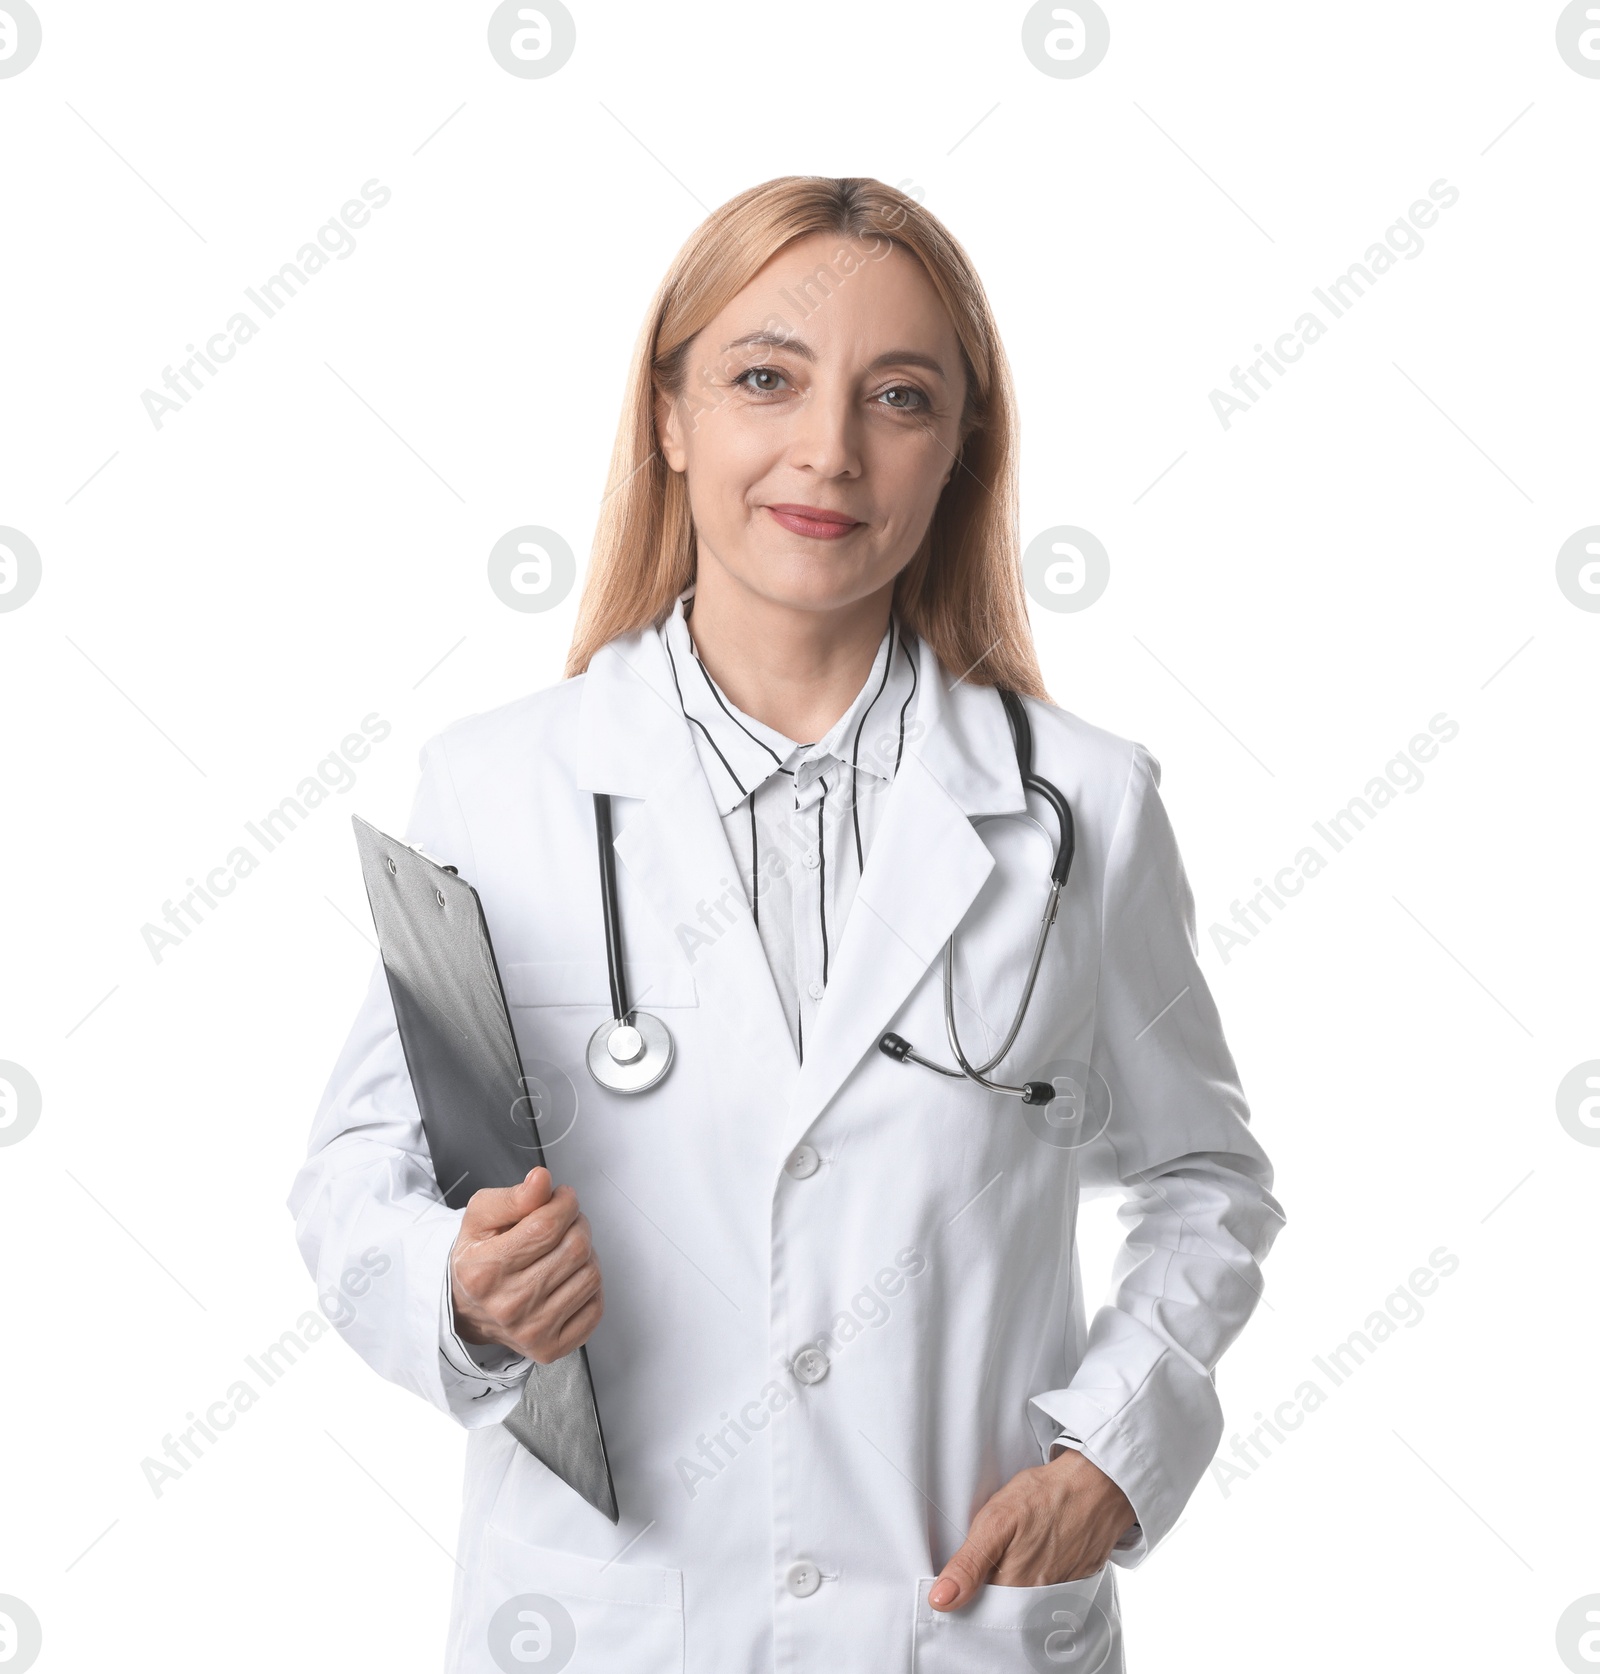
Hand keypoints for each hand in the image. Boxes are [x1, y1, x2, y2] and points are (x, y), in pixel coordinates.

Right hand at [449, 1166, 603, 1363]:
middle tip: (565, 1221)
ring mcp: (531, 1331)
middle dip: (577, 1223)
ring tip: (565, 1248)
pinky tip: (569, 1278)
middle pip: (574, 1249)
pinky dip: (589, 1286)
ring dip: (586, 1253)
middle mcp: (508, 1306)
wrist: (465, 1309)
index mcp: (485, 1271)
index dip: (564, 1203)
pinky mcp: (550, 1348)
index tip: (563, 1197)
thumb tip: (542, 1180)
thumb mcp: (480, 1218)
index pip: (546, 1226)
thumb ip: (514, 1197)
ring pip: (590, 1275)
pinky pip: (595, 1307)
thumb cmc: (477, 1259)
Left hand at [928, 1448, 1135, 1611]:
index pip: (981, 1611)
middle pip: (1006, 1611)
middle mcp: (1040, 1600)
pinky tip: (1039, 1554)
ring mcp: (1063, 1592)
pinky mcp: (1079, 1582)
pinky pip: (1053, 1594)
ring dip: (1018, 1586)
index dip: (969, 1598)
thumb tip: (941, 1600)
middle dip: (993, 1594)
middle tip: (994, 1560)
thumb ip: (968, 1564)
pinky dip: (1042, 1579)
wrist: (1096, 1484)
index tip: (964, 1580)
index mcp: (1015, 1588)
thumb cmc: (1045, 1496)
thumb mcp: (996, 1520)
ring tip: (1018, 1552)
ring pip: (1029, 1603)